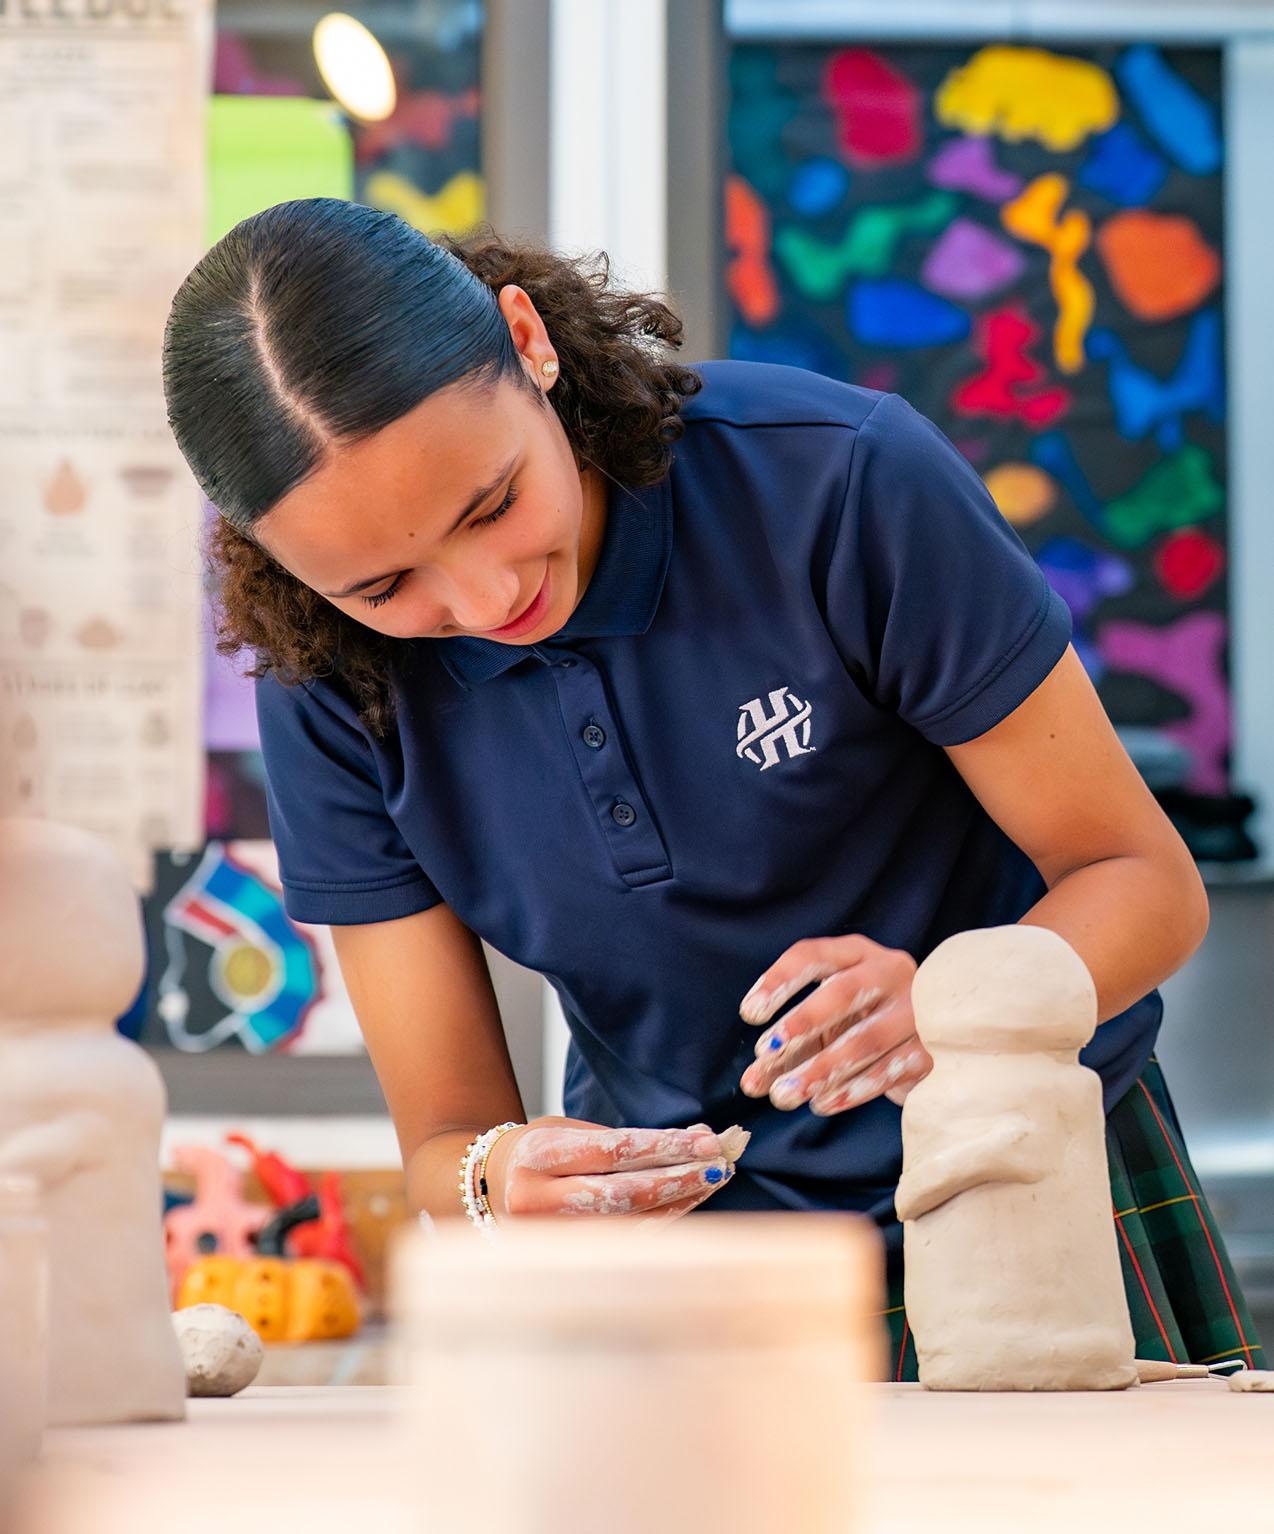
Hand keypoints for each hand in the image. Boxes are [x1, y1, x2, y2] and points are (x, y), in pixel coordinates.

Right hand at [485, 1119, 736, 1222]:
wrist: (488, 1188)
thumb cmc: (540, 1151)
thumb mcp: (567, 1130)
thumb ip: (622, 1139)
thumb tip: (694, 1138)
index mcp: (540, 1155)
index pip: (614, 1150)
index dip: (665, 1146)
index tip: (708, 1139)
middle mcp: (541, 1200)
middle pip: (625, 1193)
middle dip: (679, 1177)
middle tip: (721, 1164)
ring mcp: (553, 1237)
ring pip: (631, 1222)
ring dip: (680, 1200)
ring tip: (714, 1179)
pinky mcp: (566, 1258)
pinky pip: (627, 1240)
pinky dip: (663, 1219)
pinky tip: (689, 1201)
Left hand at [738, 936, 930, 1113]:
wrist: (933, 1042)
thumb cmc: (862, 1025)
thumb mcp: (824, 1028)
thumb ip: (788, 1049)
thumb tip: (752, 1081)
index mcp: (856, 954)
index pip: (812, 955)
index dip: (778, 981)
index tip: (749, 1013)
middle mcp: (889, 971)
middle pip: (842, 992)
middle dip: (801, 1023)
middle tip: (766, 1052)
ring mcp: (915, 1009)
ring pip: (866, 1038)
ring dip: (821, 1069)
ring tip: (784, 1094)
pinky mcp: (931, 1048)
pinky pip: (889, 1070)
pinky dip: (852, 1090)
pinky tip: (822, 1103)